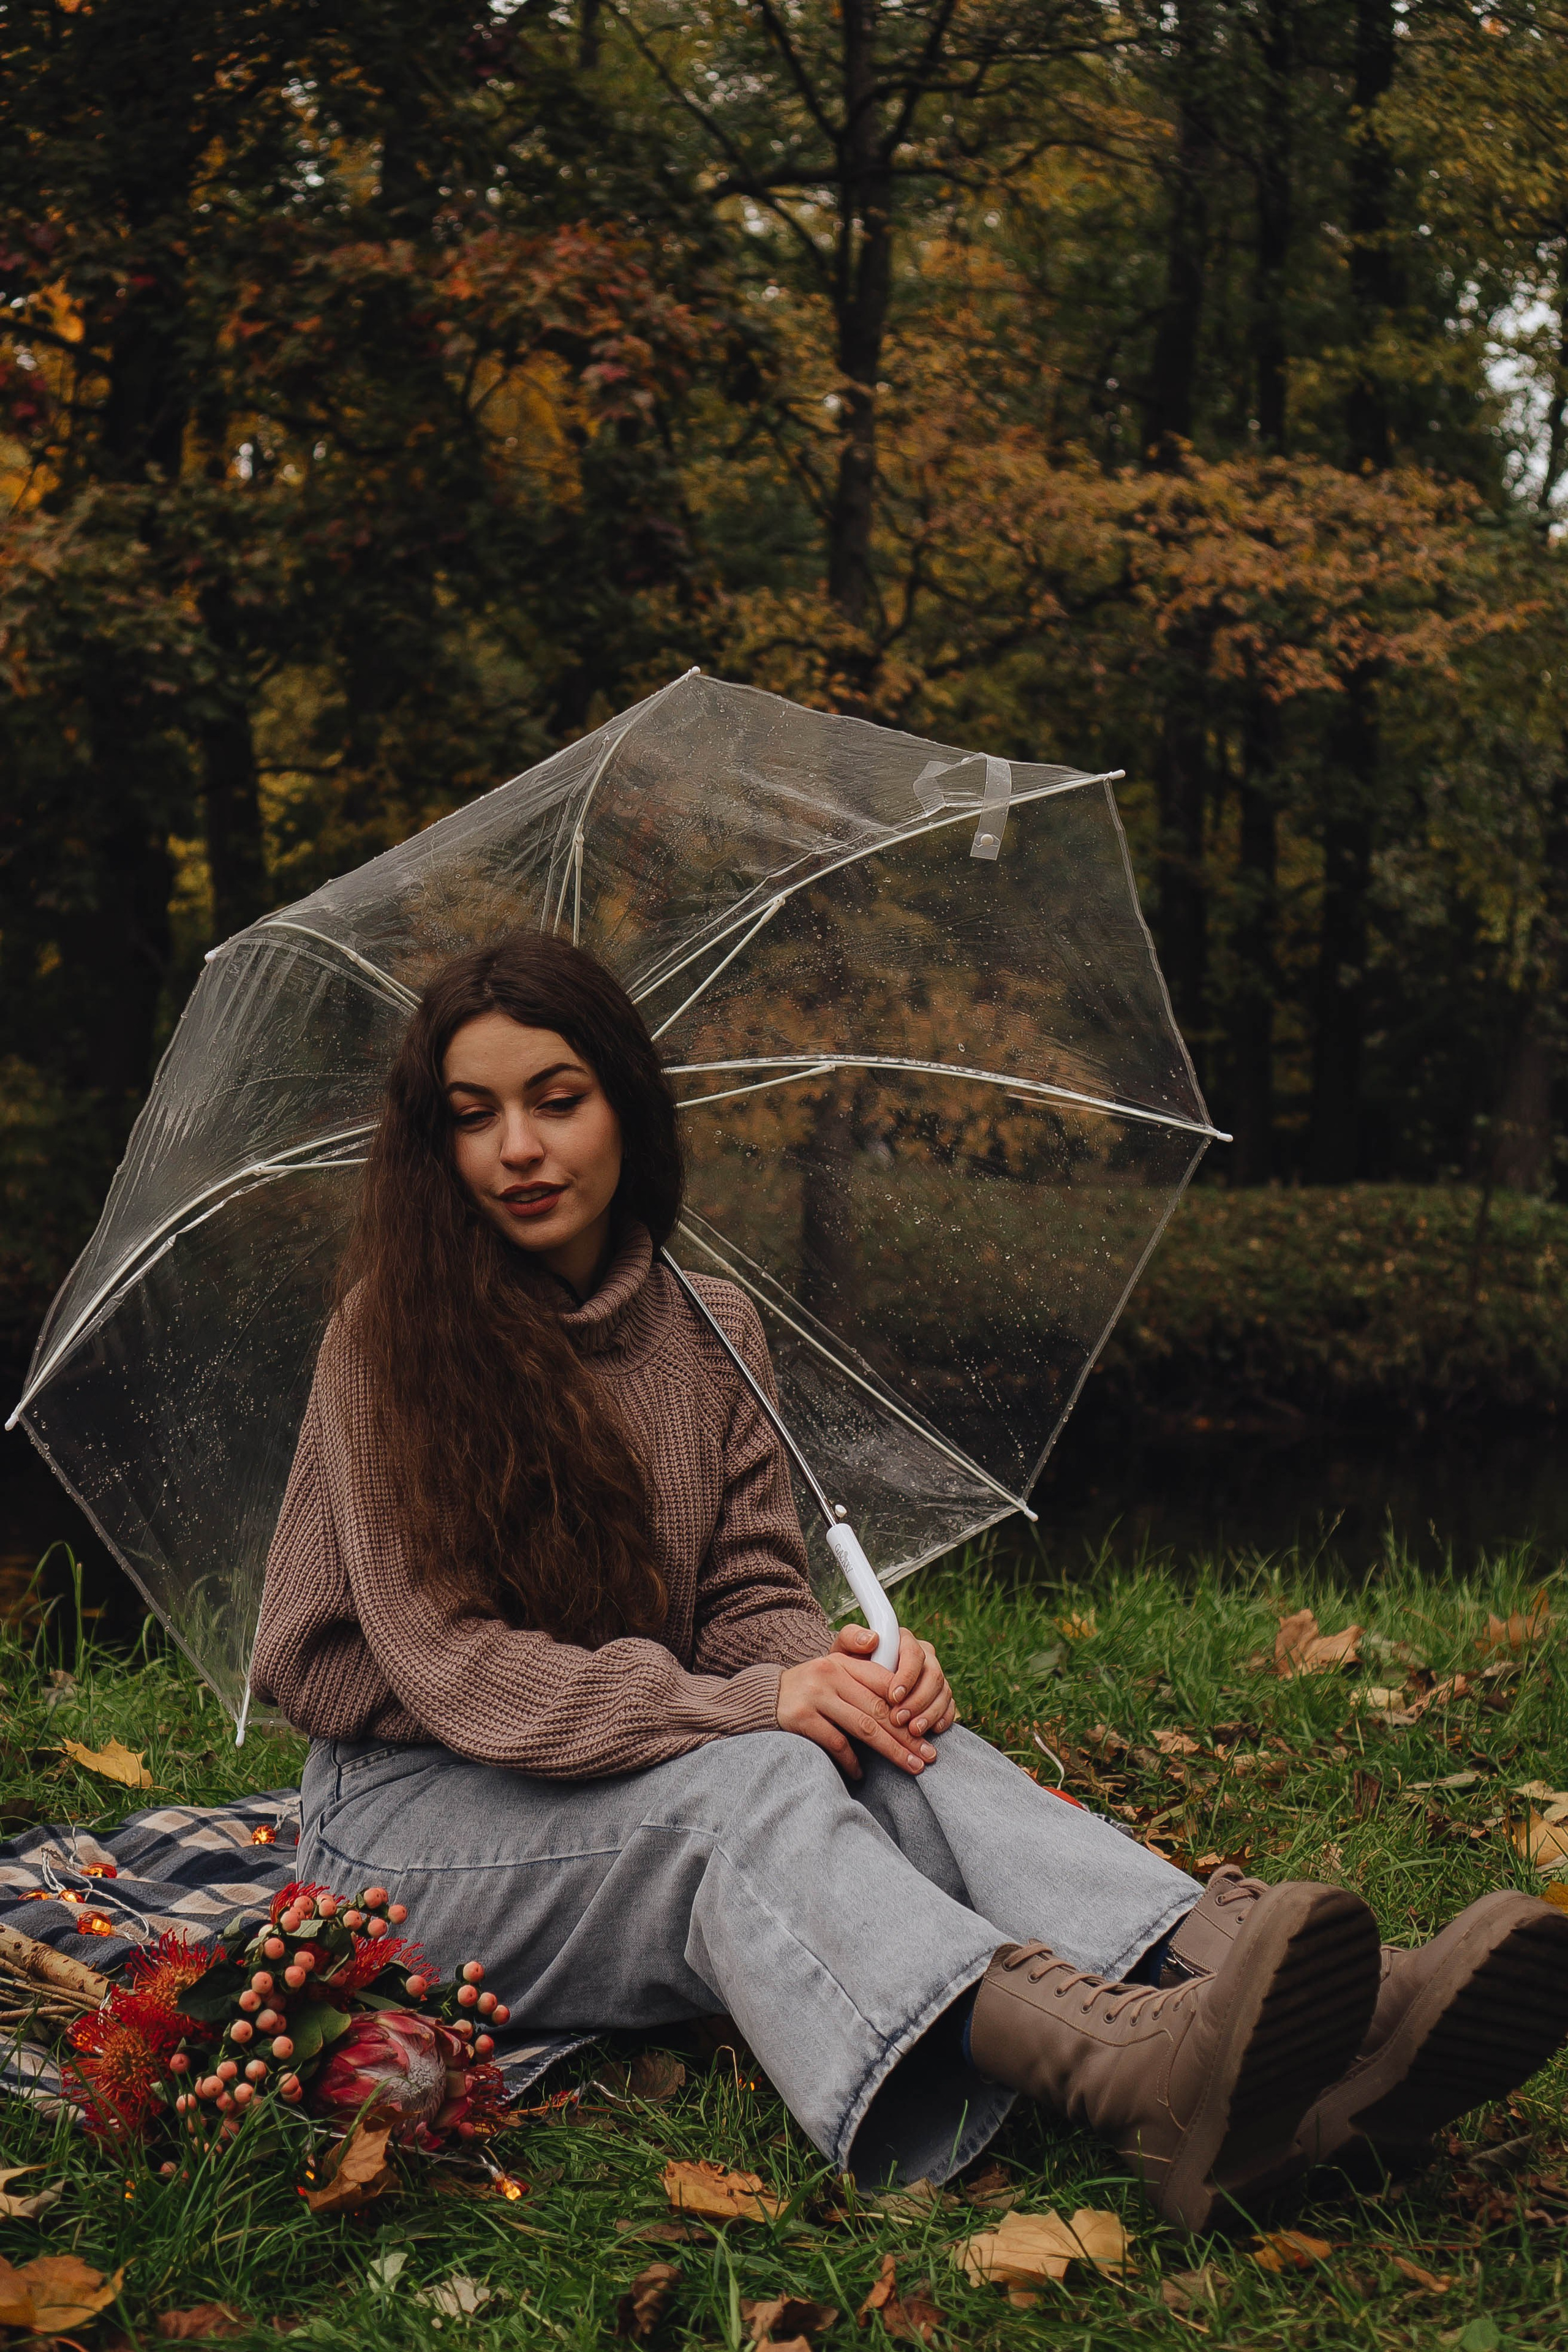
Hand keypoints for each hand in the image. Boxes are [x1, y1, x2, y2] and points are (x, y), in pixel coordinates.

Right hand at [776, 1649, 936, 1781]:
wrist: (763, 1697)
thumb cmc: (809, 1689)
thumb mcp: (834, 1672)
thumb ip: (864, 1675)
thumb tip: (902, 1695)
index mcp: (843, 1662)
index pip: (885, 1683)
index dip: (910, 1708)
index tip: (928, 1730)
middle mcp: (830, 1674)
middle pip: (879, 1709)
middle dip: (908, 1735)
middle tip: (929, 1756)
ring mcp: (815, 1696)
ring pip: (864, 1727)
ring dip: (892, 1750)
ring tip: (912, 1766)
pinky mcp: (801, 1718)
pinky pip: (836, 1743)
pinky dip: (852, 1761)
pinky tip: (862, 1773)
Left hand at [833, 1624, 956, 1740]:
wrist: (852, 1689)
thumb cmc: (848, 1669)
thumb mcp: (843, 1652)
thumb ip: (851, 1639)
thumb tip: (871, 1639)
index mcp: (903, 1641)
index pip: (913, 1654)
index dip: (907, 1676)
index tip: (893, 1697)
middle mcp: (923, 1656)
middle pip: (933, 1675)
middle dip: (917, 1700)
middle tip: (899, 1720)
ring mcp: (934, 1676)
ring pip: (943, 1692)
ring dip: (929, 1713)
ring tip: (913, 1731)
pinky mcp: (941, 1695)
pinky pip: (949, 1706)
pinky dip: (943, 1719)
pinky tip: (932, 1730)